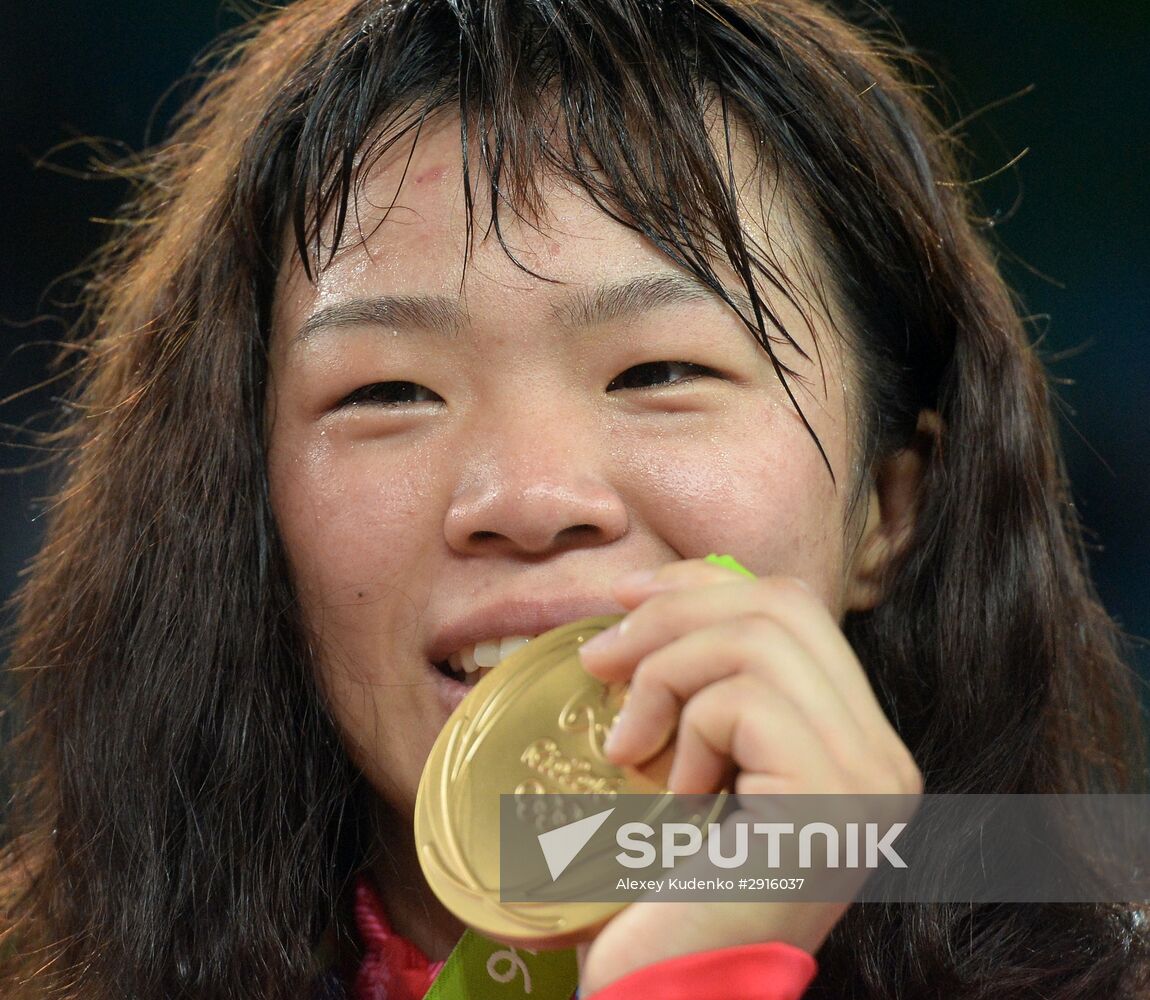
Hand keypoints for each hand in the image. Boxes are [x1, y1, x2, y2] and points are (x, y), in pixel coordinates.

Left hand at [574, 558, 921, 993]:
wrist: (676, 992)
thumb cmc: (672, 886)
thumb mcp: (695, 760)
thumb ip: (706, 689)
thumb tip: (641, 601)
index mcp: (857, 740)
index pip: (796, 608)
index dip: (707, 582)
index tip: (626, 597)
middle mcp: (884, 755)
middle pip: (781, 606)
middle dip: (674, 610)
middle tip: (597, 656)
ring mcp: (869, 777)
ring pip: (758, 640)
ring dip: (664, 674)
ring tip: (626, 743)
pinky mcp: (831, 799)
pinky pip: (742, 703)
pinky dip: (687, 733)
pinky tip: (675, 797)